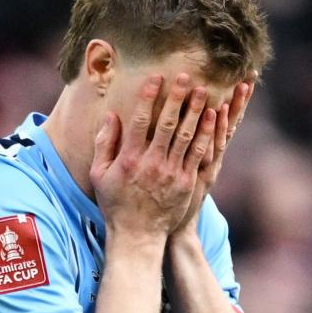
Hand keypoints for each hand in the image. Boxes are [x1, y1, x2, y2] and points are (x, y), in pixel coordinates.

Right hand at [90, 74, 216, 238]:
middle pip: (166, 124)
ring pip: (186, 136)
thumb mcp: (99, 175)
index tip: (155, 78)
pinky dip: (206, 133)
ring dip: (195, 111)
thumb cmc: (116, 204)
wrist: (138, 235)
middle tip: (185, 76)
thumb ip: (104, 143)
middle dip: (176, 98)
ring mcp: (171, 173)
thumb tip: (111, 115)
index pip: (139, 121)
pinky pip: (198, 153)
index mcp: (129, 159)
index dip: (148, 97)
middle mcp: (151, 163)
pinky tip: (212, 117)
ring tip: (203, 91)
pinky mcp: (186, 182)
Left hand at [172, 72, 256, 235]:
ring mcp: (208, 166)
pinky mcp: (199, 174)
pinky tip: (216, 112)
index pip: (226, 123)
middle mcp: (213, 158)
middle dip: (240, 101)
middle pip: (229, 124)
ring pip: (222, 134)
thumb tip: (190, 134)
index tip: (245, 81)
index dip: (236, 103)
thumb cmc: (175, 203)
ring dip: (231, 110)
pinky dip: (213, 131)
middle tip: (250, 77)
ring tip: (239, 88)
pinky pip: (208, 148)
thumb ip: (189, 154)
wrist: (174, 230)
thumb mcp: (186, 176)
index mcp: (210, 155)